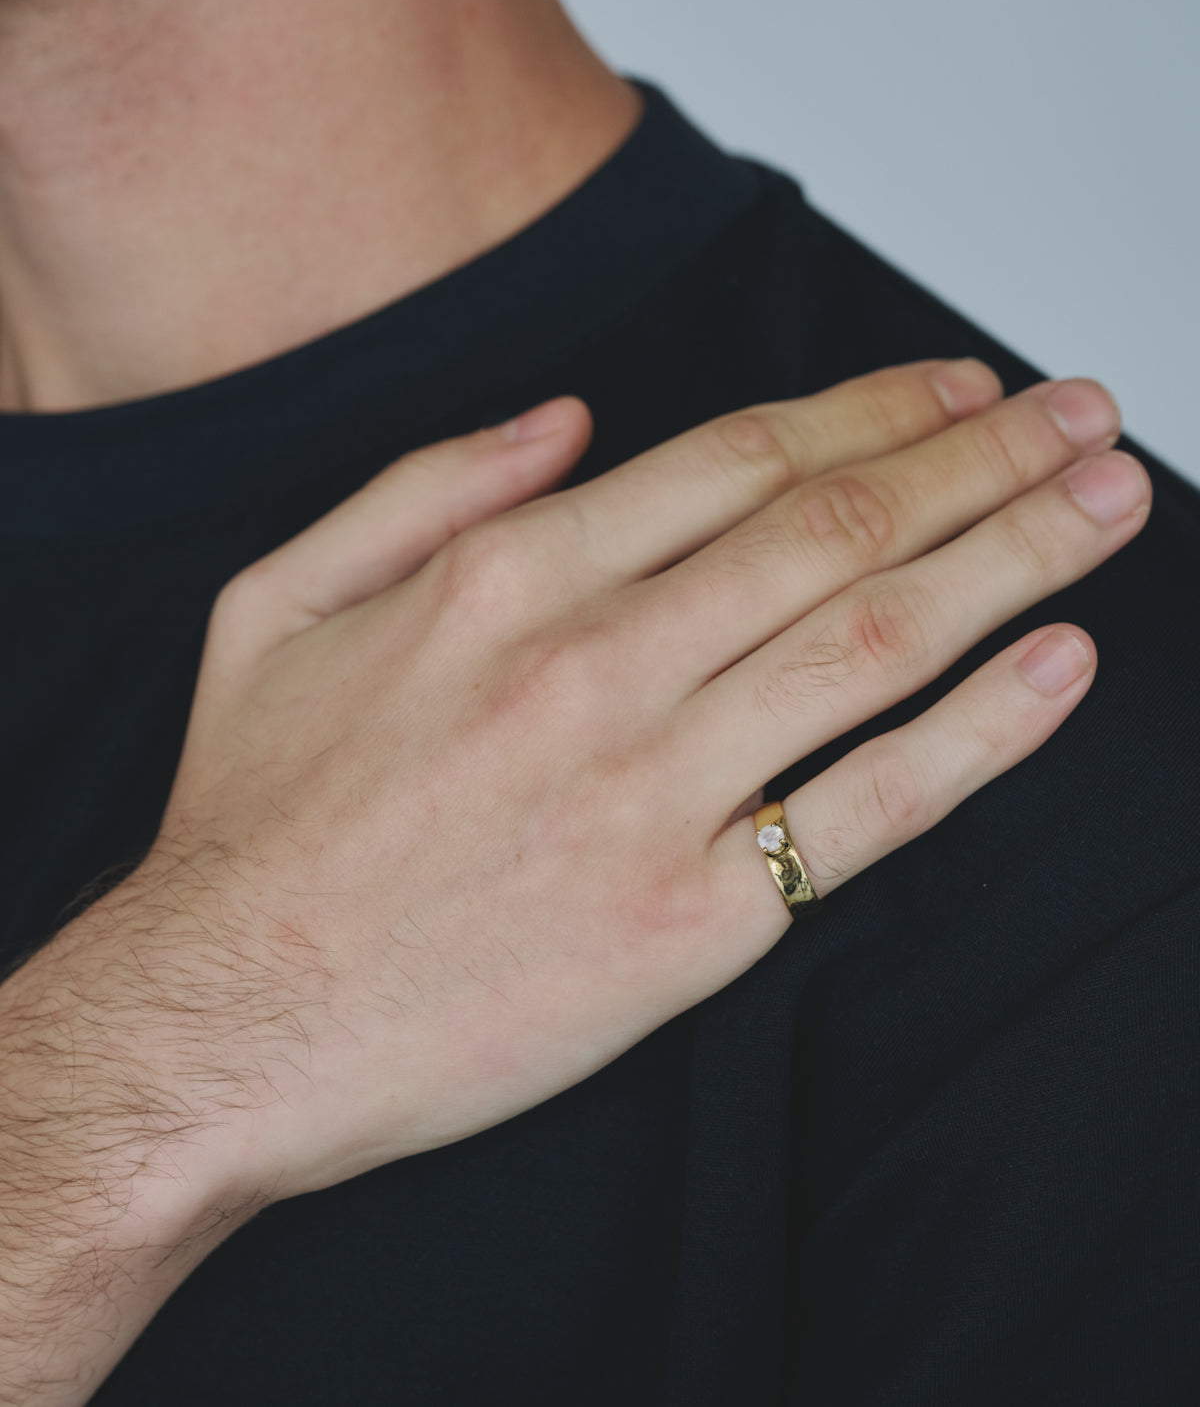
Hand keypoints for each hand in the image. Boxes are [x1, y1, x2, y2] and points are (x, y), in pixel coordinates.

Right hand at [36, 363, 1148, 1208]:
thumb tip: (565, 420)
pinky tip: (1062, 667)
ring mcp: (652, 791)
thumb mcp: (278, 600)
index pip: (742, 457)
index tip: (960, 389)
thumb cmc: (254, 821)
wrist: (225, 1020)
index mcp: (509, 576)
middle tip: (1079, 417)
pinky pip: (867, 809)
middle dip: (983, 459)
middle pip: (839, 526)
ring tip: (1107, 503)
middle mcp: (598, 662)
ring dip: (1014, 558)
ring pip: (877, 641)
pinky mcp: (689, 921)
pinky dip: (981, 733)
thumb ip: (426, 487)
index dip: (875, 410)